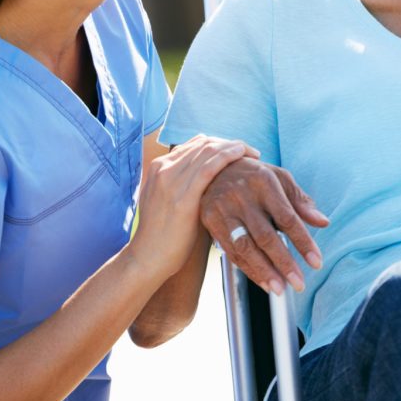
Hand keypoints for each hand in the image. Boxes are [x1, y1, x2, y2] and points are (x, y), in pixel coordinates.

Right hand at [129, 136, 255, 278]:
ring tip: (252, 153)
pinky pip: (210, 167)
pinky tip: (243, 156)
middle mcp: (163, 167)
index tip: (236, 151)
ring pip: (208, 150)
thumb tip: (213, 182)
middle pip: (202, 143)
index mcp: (158, 167)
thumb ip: (184, 187)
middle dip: (229, 143)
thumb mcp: (169, 202)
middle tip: (248, 150)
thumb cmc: (165, 236)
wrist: (148, 257)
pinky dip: (228, 156)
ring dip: (234, 147)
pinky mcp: (183, 195)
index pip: (193, 144)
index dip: (218, 144)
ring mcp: (171, 179)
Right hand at [199, 159, 328, 294]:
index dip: (303, 242)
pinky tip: (263, 281)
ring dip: (263, 271)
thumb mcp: (280, 179)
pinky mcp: (211, 220)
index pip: (288, 218)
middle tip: (299, 284)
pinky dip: (248, 269)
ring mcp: (224, 208)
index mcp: (264, 182)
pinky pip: (231, 251)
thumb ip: (300, 202)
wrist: (214, 168)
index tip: (316, 263)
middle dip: (284, 263)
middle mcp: (242, 195)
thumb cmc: (255, 176)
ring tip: (280, 289)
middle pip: (266, 236)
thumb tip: (323, 222)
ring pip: (245, 247)